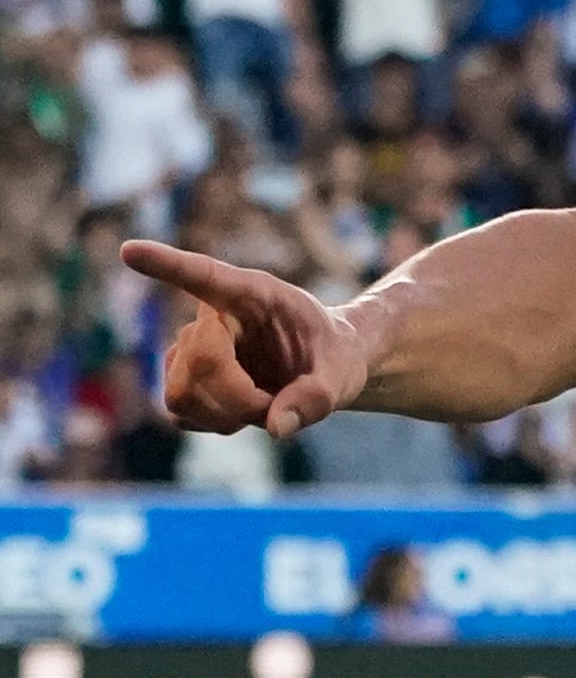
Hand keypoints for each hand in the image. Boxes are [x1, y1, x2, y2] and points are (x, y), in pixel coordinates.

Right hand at [122, 241, 370, 439]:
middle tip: (278, 405)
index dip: (168, 265)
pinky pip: (181, 412)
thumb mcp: (344, 374)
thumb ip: (317, 397)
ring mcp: (193, 347)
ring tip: (265, 402)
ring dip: (225, 413)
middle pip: (200, 362)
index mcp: (254, 293)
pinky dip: (215, 422)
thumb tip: (275, 427)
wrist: (323, 366)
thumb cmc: (333, 356)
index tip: (130, 250)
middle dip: (238, 397)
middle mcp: (215, 315)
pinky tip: (243, 409)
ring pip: (181, 393)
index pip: (205, 276)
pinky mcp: (184, 378)